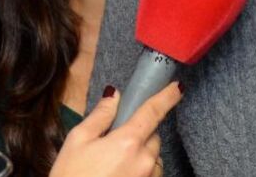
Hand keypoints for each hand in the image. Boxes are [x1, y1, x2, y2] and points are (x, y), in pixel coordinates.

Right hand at [50, 82, 182, 176]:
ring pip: (153, 157)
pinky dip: (142, 171)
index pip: (153, 112)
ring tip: (115, 164)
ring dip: (142, 154)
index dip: (167, 97)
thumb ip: (100, 116)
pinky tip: (119, 175)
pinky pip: (151, 175)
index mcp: (128, 142)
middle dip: (140, 133)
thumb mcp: (78, 140)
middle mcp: (145, 161)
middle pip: (153, 136)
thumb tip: (115, 96)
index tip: (177, 88)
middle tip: (115, 140)